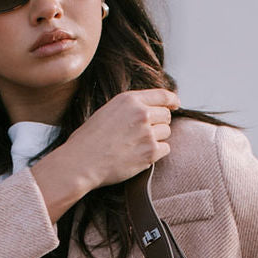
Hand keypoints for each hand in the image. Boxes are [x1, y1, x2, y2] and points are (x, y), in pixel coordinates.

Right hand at [61, 88, 180, 189]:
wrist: (81, 162)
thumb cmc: (88, 139)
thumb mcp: (107, 111)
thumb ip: (129, 108)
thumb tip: (151, 110)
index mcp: (129, 100)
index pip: (162, 95)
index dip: (171, 100)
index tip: (175, 104)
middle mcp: (141, 113)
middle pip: (166, 115)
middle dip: (160, 123)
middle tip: (145, 134)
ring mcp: (147, 133)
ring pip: (166, 132)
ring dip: (157, 139)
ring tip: (136, 145)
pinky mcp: (150, 153)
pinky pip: (165, 149)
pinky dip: (157, 153)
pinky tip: (141, 155)